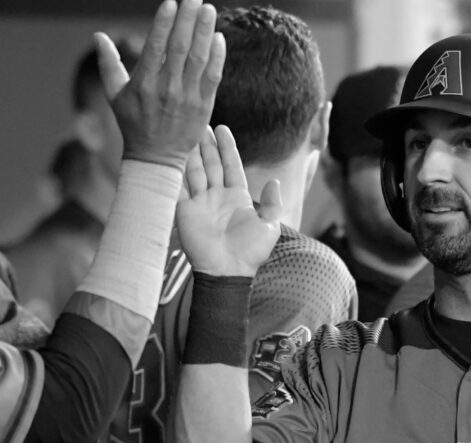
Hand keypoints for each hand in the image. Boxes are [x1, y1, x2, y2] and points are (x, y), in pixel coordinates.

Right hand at [96, 0, 224, 171]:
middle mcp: (167, 88)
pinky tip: (219, 38)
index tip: (172, 2)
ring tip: (209, 10)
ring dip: (206, 32)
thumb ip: (108, 64)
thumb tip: (98, 35)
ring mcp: (188, 97)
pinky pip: (213, 77)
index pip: (156, 46)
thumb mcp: (114, 95)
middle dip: (189, 19)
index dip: (165, 23)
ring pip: (200, 59)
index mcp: (144, 83)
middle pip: (181, 47)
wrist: (156, 157)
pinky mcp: (204, 106)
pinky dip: (217, 57)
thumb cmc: (134, 123)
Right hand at [177, 125, 282, 276]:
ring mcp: (200, 202)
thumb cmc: (251, 251)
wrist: (228, 270)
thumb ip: (272, 203)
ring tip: (187, 130)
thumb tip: (275, 182)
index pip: (231, 165)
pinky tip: (172, 152)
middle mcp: (217, 197)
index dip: (227, 147)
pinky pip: (178, 185)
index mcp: (237, 197)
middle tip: (201, 122)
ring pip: (194, 170)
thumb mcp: (269, 225)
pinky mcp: (184, 209)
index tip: (222, 128)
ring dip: (191, 151)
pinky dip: (175, 169)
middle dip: (206, 144)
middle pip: (211, 164)